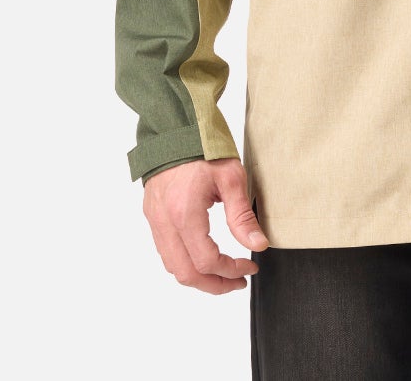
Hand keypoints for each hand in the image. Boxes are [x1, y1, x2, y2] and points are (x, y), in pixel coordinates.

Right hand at [141, 156, 269, 293]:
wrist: (175, 127)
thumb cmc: (204, 148)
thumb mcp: (231, 177)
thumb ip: (242, 216)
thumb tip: (258, 245)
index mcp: (184, 213)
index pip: (206, 261)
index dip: (231, 271)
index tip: (250, 266)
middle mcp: (164, 222)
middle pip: (186, 273)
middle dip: (214, 284)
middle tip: (238, 281)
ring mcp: (155, 220)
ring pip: (173, 266)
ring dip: (199, 276)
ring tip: (224, 273)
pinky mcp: (152, 215)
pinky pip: (166, 251)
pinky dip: (185, 261)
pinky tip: (204, 256)